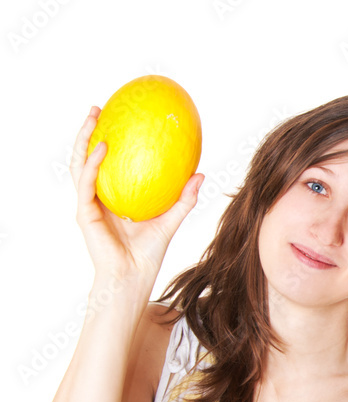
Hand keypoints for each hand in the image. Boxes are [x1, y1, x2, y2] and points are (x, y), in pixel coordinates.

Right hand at [72, 106, 203, 285]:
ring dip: (83, 139)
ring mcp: (89, 205)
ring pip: (79, 164)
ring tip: (94, 117)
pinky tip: (102, 146)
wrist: (134, 277)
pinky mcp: (85, 213)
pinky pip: (86, 182)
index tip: (119, 119)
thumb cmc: (149, 254)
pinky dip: (92, 163)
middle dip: (89, 132)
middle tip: (99, 109)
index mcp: (113, 198)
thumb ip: (184, 198)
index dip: (109, 142)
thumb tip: (201, 174)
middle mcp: (97, 198)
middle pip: (87, 159)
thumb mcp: (170, 220)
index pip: (107, 165)